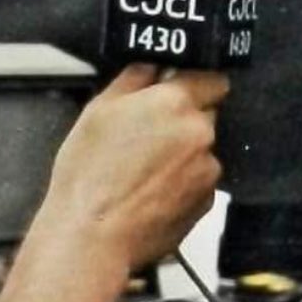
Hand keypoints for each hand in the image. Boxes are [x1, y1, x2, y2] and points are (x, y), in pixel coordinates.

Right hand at [37, 63, 229, 269]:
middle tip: (149, 132)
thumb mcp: (99, 109)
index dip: (194, 83)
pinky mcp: (206, 202)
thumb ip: (134, 79)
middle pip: (207, 113)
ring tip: (144, 169)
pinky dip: (183, 181)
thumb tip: (153, 65)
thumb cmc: (89, 173)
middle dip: (185, 117)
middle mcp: (200, 133)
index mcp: (176, 103)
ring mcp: (207, 169)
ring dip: (184, 152)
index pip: (213, 79)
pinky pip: (199, 179)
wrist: (93, 236)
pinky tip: (151, 190)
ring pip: (202, 148)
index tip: (177, 91)